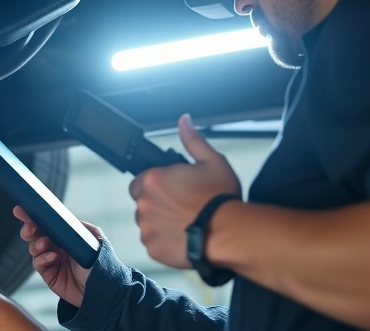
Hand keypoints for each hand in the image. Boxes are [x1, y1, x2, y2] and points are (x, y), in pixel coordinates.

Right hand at [14, 205, 104, 307]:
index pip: (46, 223)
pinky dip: (42, 258)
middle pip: (35, 234)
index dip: (33, 216)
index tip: (21, 210)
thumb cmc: (100, 263)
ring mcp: (51, 260)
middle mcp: (56, 246)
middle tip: (30, 228)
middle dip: (29, 229)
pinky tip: (52, 257)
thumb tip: (63, 217)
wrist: (103, 288)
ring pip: (33, 248)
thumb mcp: (93, 239)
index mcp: (65, 235)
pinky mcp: (49, 274)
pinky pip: (38, 263)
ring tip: (44, 244)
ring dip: (36, 244)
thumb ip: (78, 226)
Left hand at [130, 114, 240, 268]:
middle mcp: (144, 203)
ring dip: (160, 223)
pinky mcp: (152, 248)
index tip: (172, 191)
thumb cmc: (221, 199)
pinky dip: (164, 241)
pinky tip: (183, 237)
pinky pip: (153, 243)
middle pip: (142, 202)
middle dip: (157, 204)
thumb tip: (184, 121)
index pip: (140, 181)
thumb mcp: (212, 161)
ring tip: (185, 223)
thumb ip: (193, 140)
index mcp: (153, 179)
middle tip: (181, 207)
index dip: (156, 185)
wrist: (230, 233)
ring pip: (147, 223)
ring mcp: (146, 227)